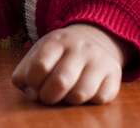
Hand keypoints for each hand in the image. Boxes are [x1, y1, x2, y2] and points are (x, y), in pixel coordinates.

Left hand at [12, 23, 130, 104]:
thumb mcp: (39, 52)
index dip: (33, 82)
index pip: (40, 65)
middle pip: (61, 81)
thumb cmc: (59, 52)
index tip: (33, 86)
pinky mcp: (114, 74)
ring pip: (81, 93)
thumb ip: (26, 71)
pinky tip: (82, 92)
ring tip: (64, 95)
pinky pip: (100, 98)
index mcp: (56, 41)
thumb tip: (29, 93)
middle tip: (46, 97)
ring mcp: (98, 60)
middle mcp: (78, 48)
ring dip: (68, 101)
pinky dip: (88, 102)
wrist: (94, 37)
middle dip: (48, 96)